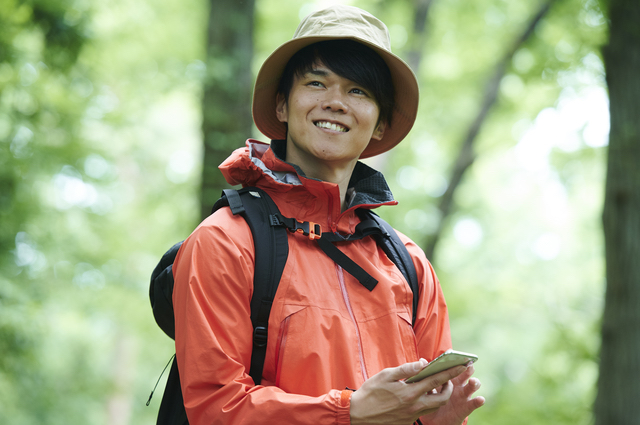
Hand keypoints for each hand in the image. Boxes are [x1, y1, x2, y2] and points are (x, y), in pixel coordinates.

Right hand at [349, 359, 469, 424]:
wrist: (358, 414)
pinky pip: (422, 412)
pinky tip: (417, 396)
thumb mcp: (386, 375)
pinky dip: (424, 402)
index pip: (437, 380)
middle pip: (442, 399)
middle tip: (447, 379)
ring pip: (433, 407)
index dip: (451, 372)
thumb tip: (423, 363)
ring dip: (438, 396)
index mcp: (410, 392)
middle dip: (449, 388)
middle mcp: (414, 406)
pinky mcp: (407, 422)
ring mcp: (412, 416)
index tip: (462, 365)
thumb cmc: (370, 392)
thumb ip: (406, 369)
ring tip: (433, 386)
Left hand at [420, 364, 484, 424]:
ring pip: (473, 386)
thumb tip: (422, 361)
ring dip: (474, 382)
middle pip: (466, 373)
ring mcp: (463, 395)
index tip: (454, 353)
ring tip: (472, 381)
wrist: (433, 420)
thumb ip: (427, 375)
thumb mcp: (427, 387)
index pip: (454, 366)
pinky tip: (480, 399)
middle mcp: (459, 384)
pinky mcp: (466, 407)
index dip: (456, 359)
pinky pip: (473, 404)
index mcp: (449, 377)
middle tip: (468, 365)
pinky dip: (478, 401)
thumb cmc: (431, 399)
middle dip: (468, 368)